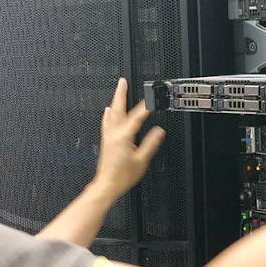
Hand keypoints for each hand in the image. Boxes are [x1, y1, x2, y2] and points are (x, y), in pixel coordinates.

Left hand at [91, 78, 165, 199]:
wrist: (107, 185)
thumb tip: (159, 132)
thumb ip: (150, 144)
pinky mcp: (106, 141)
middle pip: (117, 109)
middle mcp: (113, 134)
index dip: (144, 107)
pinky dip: (108, 114)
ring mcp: (108, 137)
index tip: (150, 99)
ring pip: (111, 114)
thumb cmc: (122, 176)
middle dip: (121, 94)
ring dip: (115, 101)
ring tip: (117, 91)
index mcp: (123, 137)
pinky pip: (106, 122)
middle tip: (123, 82)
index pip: (136, 117)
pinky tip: (107, 111)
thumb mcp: (142, 160)